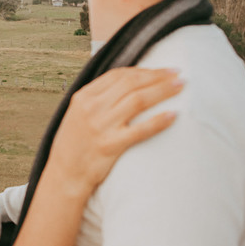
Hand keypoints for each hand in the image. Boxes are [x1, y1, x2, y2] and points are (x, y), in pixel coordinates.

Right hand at [48, 67, 182, 198]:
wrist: (64, 175)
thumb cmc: (75, 144)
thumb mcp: (78, 113)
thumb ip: (99, 98)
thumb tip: (129, 83)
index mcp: (83, 96)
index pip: (118, 75)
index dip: (143, 70)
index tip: (161, 70)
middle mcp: (92, 108)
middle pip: (131, 83)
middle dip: (157, 76)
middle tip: (177, 73)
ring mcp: (101, 126)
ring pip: (138, 100)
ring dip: (163, 90)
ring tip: (180, 86)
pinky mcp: (110, 146)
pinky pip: (140, 130)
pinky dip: (158, 121)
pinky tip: (173, 115)